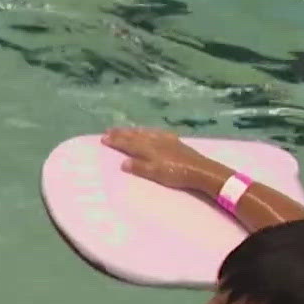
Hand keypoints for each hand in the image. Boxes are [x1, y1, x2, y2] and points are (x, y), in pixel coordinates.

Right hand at [103, 127, 227, 193]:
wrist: (200, 170)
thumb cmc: (176, 174)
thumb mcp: (155, 174)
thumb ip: (139, 167)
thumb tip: (123, 163)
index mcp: (148, 149)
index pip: (128, 143)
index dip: (115, 141)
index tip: (103, 138)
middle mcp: (154, 141)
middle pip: (134, 136)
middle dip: (121, 133)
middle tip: (109, 130)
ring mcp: (165, 139)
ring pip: (144, 132)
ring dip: (132, 131)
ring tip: (124, 129)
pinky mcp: (174, 141)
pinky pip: (156, 132)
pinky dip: (148, 131)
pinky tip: (149, 131)